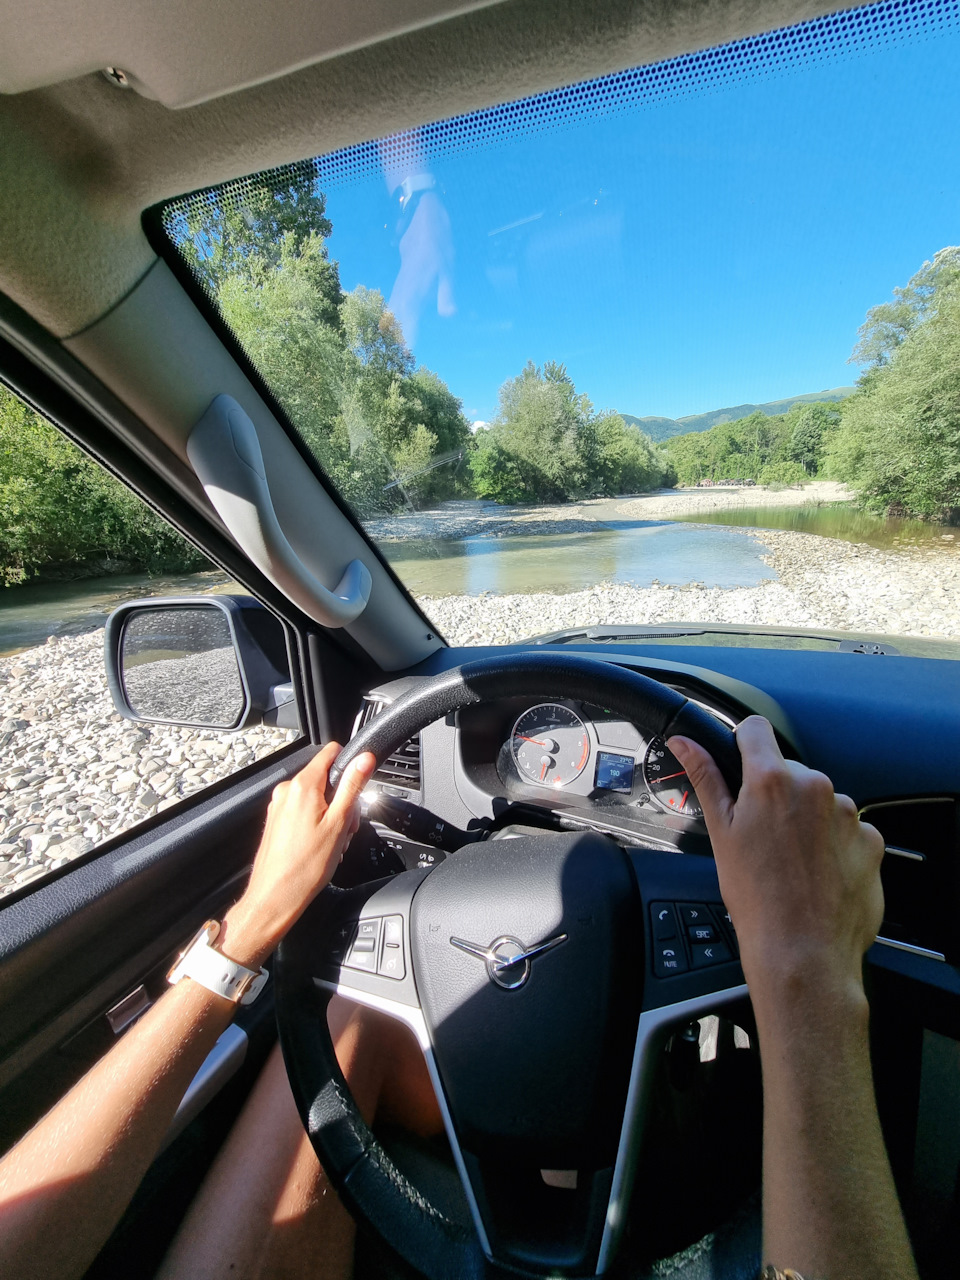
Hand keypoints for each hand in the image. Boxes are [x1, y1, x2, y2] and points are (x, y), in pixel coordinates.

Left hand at [221, 743, 375, 967]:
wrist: (275, 897)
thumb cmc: (305, 867)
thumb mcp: (339, 823)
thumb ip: (352, 786)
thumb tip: (364, 759)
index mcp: (302, 786)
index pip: (331, 753)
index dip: (349, 767)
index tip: (357, 787)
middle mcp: (286, 792)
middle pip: (326, 780)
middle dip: (342, 801)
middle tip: (346, 828)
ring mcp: (279, 807)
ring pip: (316, 799)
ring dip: (331, 817)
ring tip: (333, 843)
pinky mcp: (276, 822)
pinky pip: (303, 813)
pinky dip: (317, 826)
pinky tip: (321, 848)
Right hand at [668, 717, 884, 1012]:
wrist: (802, 952)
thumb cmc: (756, 898)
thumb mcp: (721, 833)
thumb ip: (705, 777)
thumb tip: (684, 743)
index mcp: (772, 780)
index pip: (756, 729)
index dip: (744, 744)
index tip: (740, 764)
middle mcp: (815, 786)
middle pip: (790, 771)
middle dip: (777, 794)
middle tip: (763, 836)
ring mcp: (848, 814)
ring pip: (820, 801)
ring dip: (807, 820)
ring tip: (792, 861)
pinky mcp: (871, 840)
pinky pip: (848, 829)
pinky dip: (834, 844)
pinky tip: (817, 873)